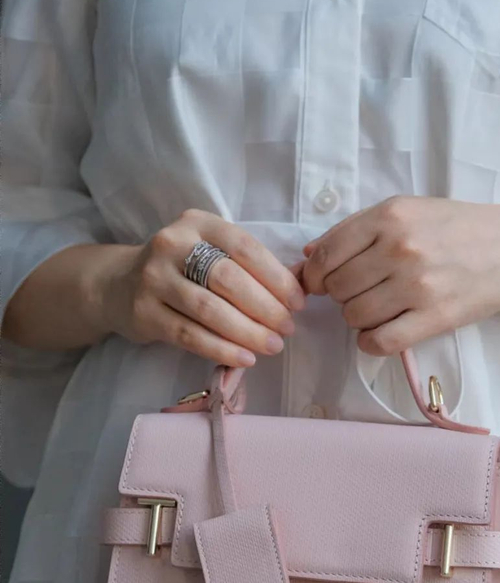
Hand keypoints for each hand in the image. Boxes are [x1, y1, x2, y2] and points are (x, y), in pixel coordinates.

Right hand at [89, 208, 305, 366]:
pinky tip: (244, 358)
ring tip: (272, 346)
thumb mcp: (210, 253)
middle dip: (265, 308)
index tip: (298, 303)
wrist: (118, 285)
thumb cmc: (181, 270)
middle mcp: (172, 244)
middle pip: (228, 279)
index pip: (245, 248)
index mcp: (198, 224)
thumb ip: (247, 266)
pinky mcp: (143, 311)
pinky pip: (189, 334)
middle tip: (287, 329)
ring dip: (247, 332)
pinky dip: (221, 349)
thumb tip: (297, 291)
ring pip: (209, 309)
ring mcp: (154, 278)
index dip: (276, 277)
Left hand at [299, 196, 499, 354]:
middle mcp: (400, 249)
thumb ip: (356, 229)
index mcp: (390, 216)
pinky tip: (381, 332)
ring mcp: (417, 286)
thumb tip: (308, 258)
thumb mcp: (407, 210)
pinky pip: (379, 342)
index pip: (327, 253)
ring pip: (354, 316)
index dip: (316, 274)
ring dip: (357, 318)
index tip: (322, 282)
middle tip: (363, 291)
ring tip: (378, 308)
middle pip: (338, 287)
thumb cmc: (456, 228)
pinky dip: (370, 342)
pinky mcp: (434, 318)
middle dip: (342, 294)